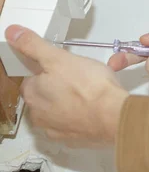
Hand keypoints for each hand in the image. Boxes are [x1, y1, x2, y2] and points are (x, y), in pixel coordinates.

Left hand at [4, 25, 127, 147]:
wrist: (114, 116)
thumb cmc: (88, 87)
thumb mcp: (59, 57)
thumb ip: (34, 45)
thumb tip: (12, 32)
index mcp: (32, 94)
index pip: (33, 78)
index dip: (50, 70)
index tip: (67, 66)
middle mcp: (39, 115)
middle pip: (47, 95)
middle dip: (62, 86)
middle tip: (84, 77)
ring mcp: (56, 130)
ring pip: (61, 110)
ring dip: (72, 102)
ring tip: (93, 92)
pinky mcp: (74, 140)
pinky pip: (75, 124)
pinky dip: (83, 117)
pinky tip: (96, 108)